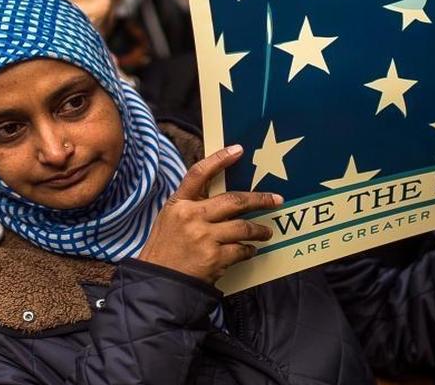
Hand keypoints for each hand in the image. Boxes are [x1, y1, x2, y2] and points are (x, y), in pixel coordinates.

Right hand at [138, 145, 283, 283]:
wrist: (158, 283)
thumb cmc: (164, 251)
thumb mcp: (170, 220)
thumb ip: (191, 205)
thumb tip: (219, 195)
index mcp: (179, 204)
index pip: (199, 173)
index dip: (219, 159)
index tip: (238, 150)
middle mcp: (192, 217)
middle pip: (233, 200)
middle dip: (259, 199)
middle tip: (275, 199)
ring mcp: (204, 237)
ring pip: (243, 227)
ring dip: (259, 230)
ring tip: (266, 232)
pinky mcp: (215, 258)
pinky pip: (241, 250)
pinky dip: (249, 250)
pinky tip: (250, 250)